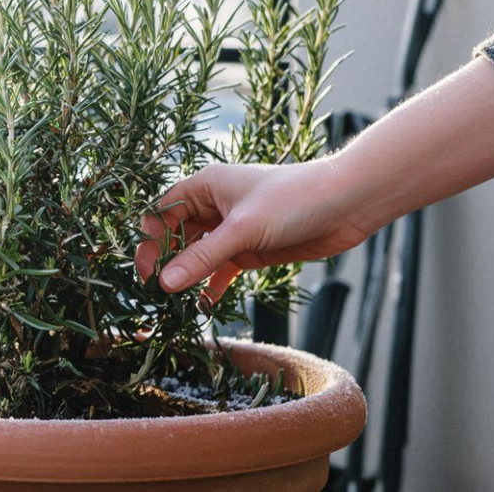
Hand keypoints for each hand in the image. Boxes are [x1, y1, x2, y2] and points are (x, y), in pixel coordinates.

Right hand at [135, 160, 373, 301]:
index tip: (146, 273)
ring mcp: (232, 229)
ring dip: (187, 277)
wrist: (346, 204)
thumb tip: (164, 284)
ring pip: (197, 255)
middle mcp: (214, 205)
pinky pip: (220, 270)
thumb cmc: (293, 200)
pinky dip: (212, 286)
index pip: (161, 213)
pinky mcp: (251, 248)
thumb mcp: (242, 229)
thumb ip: (202, 258)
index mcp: (205, 186)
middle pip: (175, 235)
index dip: (148, 241)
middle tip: (157, 293)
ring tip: (176, 304)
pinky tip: (205, 306)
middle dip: (165, 262)